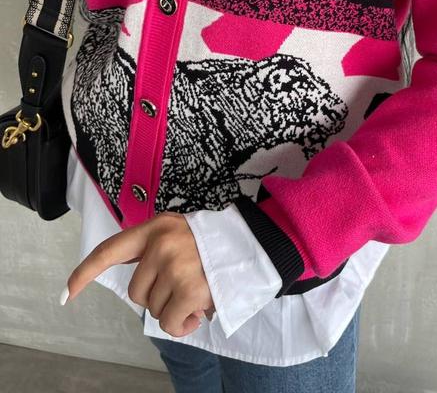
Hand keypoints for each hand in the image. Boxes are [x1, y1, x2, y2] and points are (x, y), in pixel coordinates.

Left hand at [64, 211, 215, 337]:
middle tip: (185, 285)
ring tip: (197, 292)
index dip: (85, 273)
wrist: (253, 245)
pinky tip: (198, 311)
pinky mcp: (189, 287)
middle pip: (137, 291)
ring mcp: (175, 264)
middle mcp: (162, 242)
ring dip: (173, 309)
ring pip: (153, 309)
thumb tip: (138, 284)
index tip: (67, 293)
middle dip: (157, 297)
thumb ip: (155, 251)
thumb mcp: (181, 235)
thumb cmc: (215, 246)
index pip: (110, 251)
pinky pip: (169, 323)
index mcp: (157, 227)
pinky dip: (182, 325)